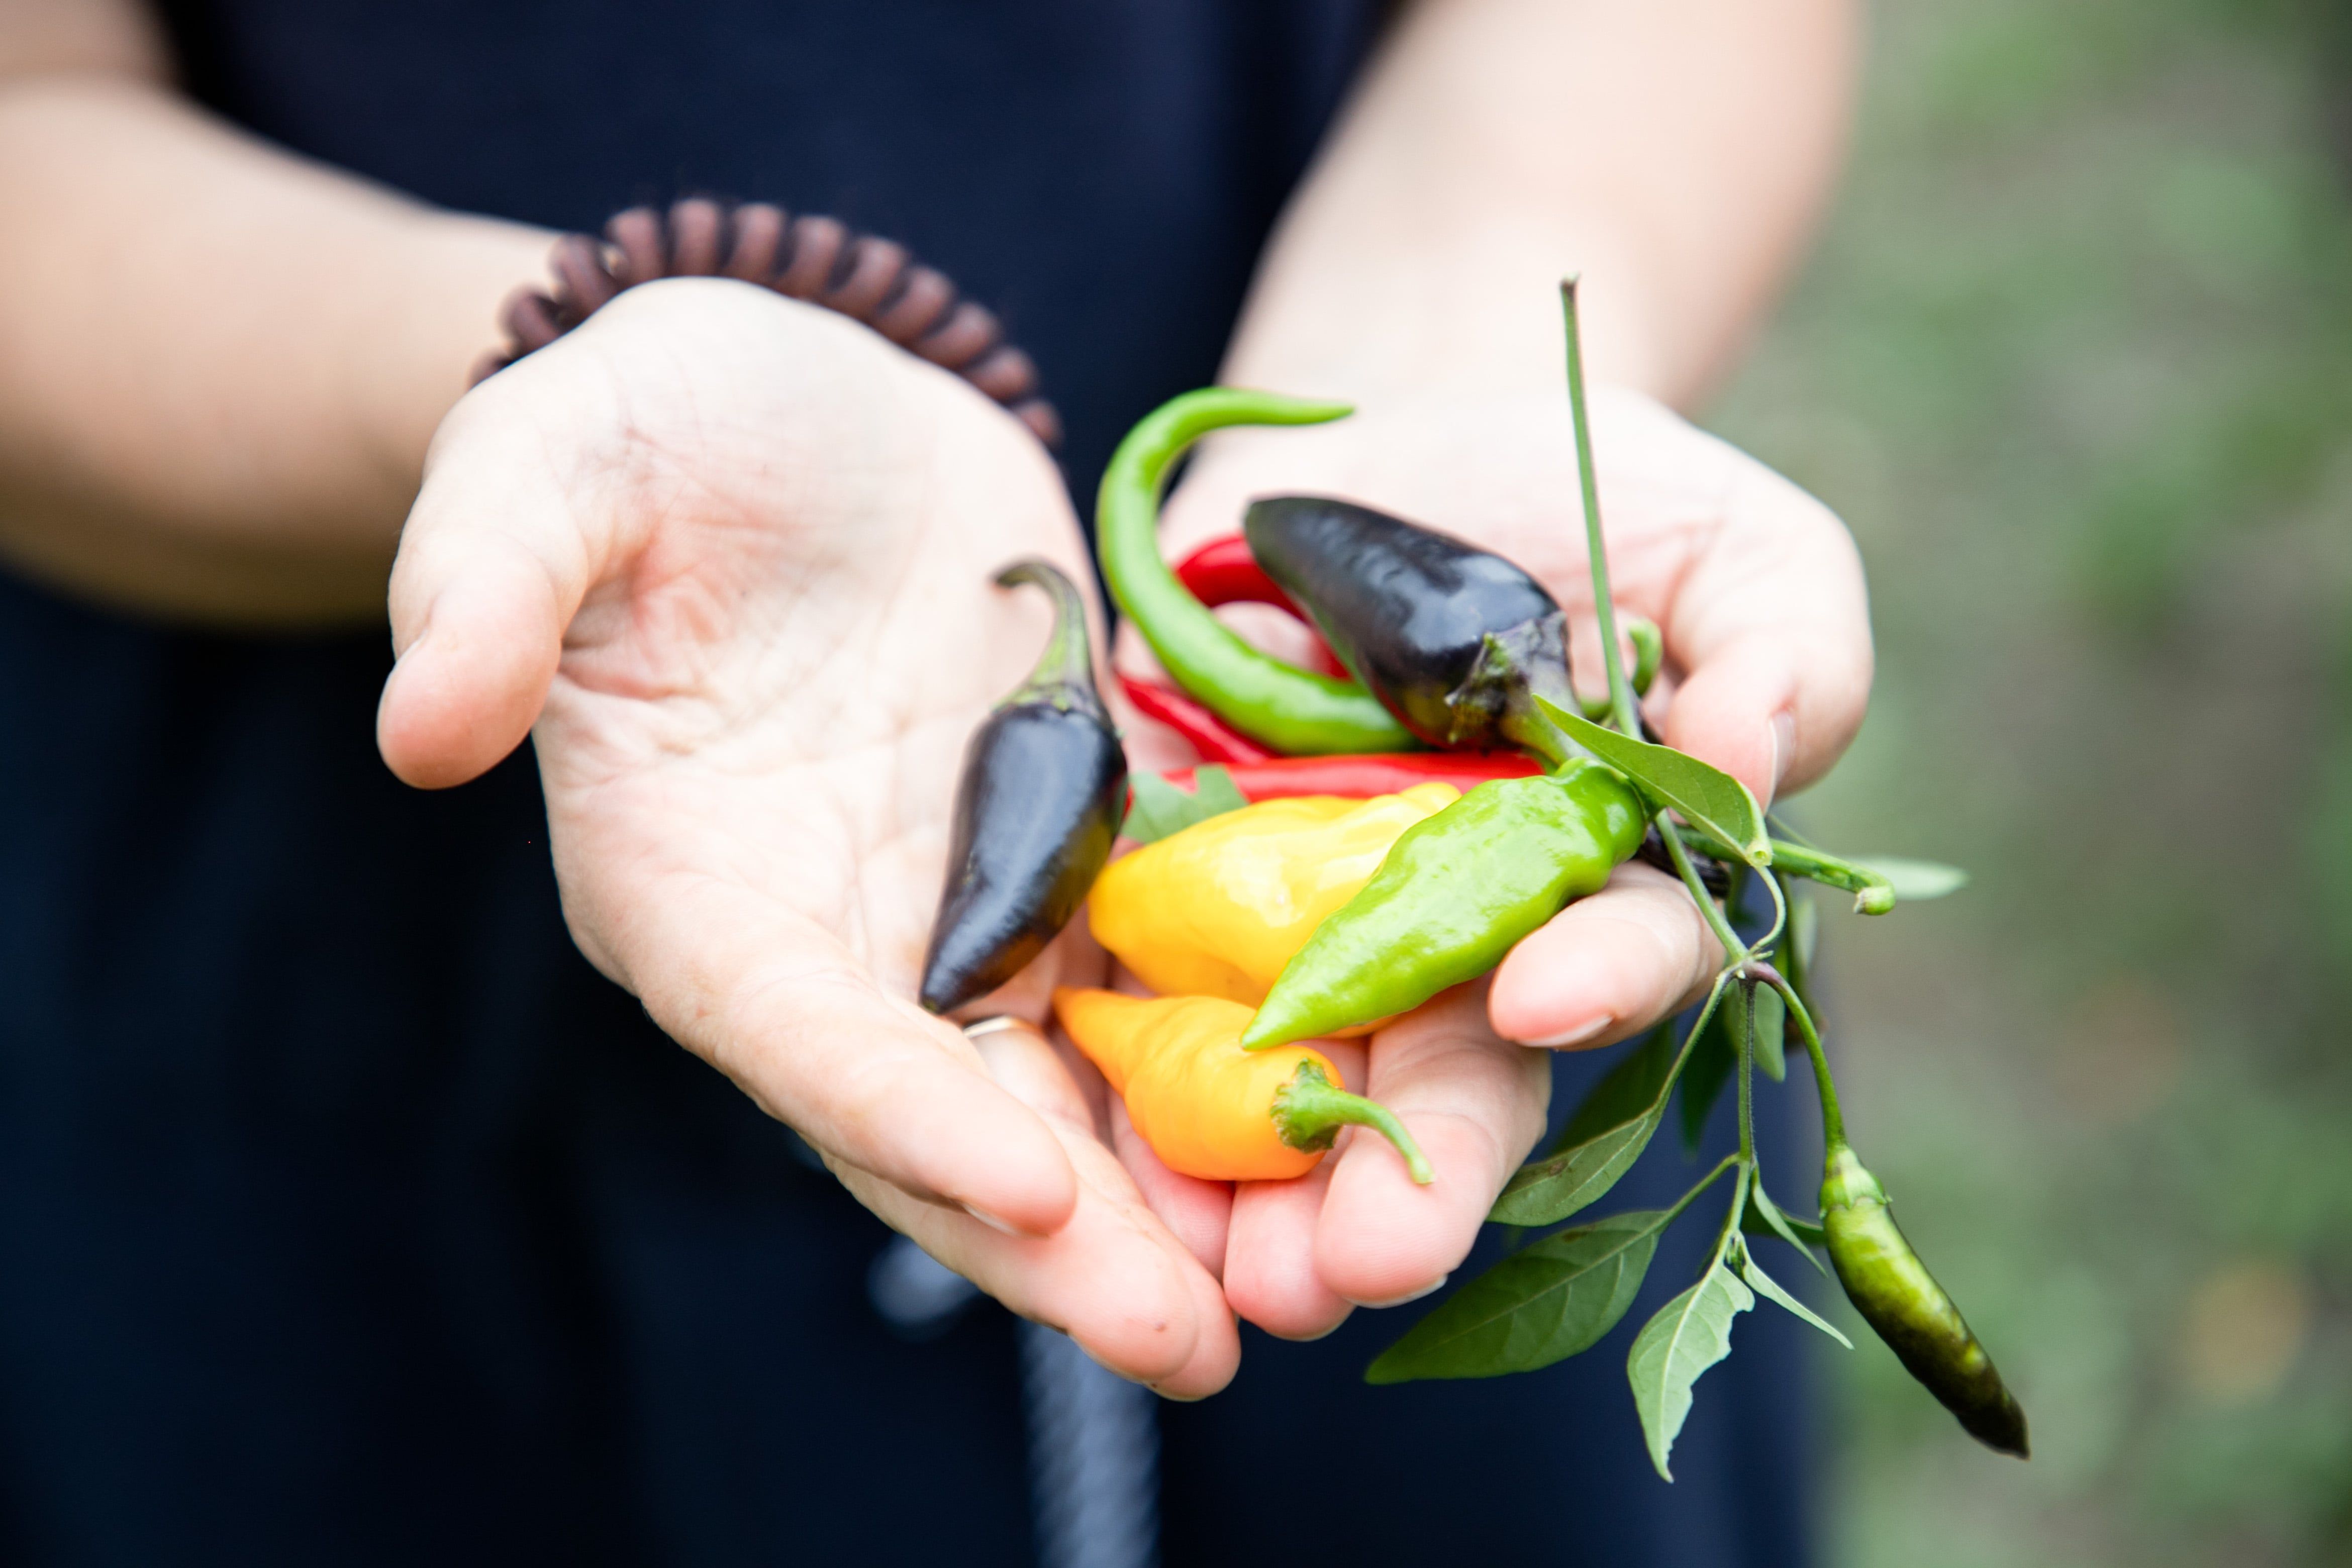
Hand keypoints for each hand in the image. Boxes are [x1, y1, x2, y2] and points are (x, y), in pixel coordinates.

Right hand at [376, 280, 1237, 1394]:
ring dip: (1161, 1198)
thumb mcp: (553, 462)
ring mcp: (954, 900)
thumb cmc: (651, 423)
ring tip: (1282, 1299)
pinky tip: (1328, 1135)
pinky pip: (1145, 983)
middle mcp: (827, 931)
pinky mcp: (1065, 844)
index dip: (899, 1112)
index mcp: (690, 878)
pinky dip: (1223, 1065)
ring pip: (1058, 1086)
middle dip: (1057, 1237)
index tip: (1022, 1188)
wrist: (798, 399)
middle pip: (942, 1113)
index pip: (790, 1027)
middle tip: (1191, 1346)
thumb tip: (421, 726)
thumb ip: (488, 588)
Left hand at [1114, 384, 1868, 1333]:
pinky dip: (1120, 1076)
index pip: (1612, 959)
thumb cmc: (1612, 499)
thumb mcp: (1738, 551)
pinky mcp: (1183, 869)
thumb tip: (1757, 756)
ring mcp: (1314, 912)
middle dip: (1408, 1176)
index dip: (1594, 980)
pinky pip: (1146, 986)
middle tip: (1360, 1263)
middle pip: (1441, 1076)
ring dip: (1255, 1189)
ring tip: (1230, 1278)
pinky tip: (1088, 1152)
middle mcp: (1456, 932)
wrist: (1414, 436)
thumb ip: (1783, 654)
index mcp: (1596, 884)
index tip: (1545, 990)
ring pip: (1291, 1076)